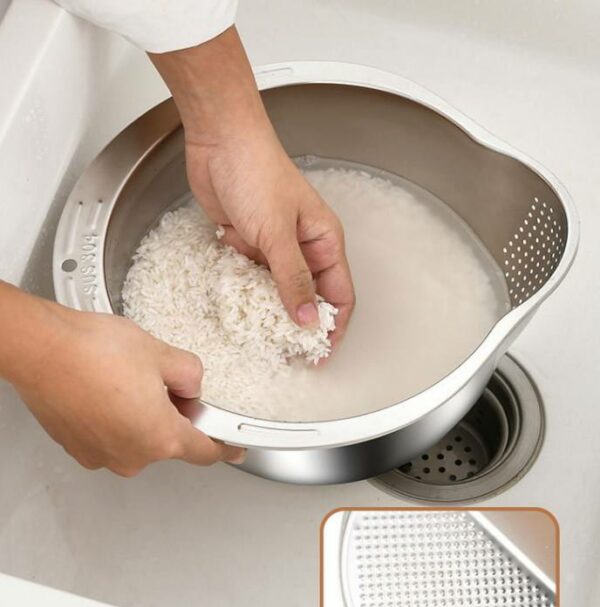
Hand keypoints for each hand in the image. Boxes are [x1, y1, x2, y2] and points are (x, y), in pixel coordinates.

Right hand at [0, 284, 243, 475]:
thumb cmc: (92, 352)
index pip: (205, 452)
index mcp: (160, 438)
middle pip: (169, 443)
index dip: (224, 447)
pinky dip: (116, 420)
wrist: (41, 349)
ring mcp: (102, 455)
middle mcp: (131, 456)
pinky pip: (112, 437)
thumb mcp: (162, 354)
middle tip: (163, 383)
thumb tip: (190, 387)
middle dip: (174, 417)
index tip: (234, 447)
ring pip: (138, 439)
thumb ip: (190, 375)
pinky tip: (108, 390)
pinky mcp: (78, 448)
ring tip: (126, 381)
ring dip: (142, 417)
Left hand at [150, 27, 354, 342]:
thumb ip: (292, 280)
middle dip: (300, 325)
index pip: (339, 295)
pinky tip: (237, 304)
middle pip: (309, 297)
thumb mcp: (277, 234)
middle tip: (286, 353)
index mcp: (324, 242)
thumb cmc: (257, 174)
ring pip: (278, 291)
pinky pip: (252, 278)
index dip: (333, 327)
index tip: (320, 355)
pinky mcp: (249, 243)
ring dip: (269, 310)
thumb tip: (307, 321)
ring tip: (259, 334)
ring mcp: (275, 247)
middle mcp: (304, 247)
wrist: (218, 143)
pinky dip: (246, 292)